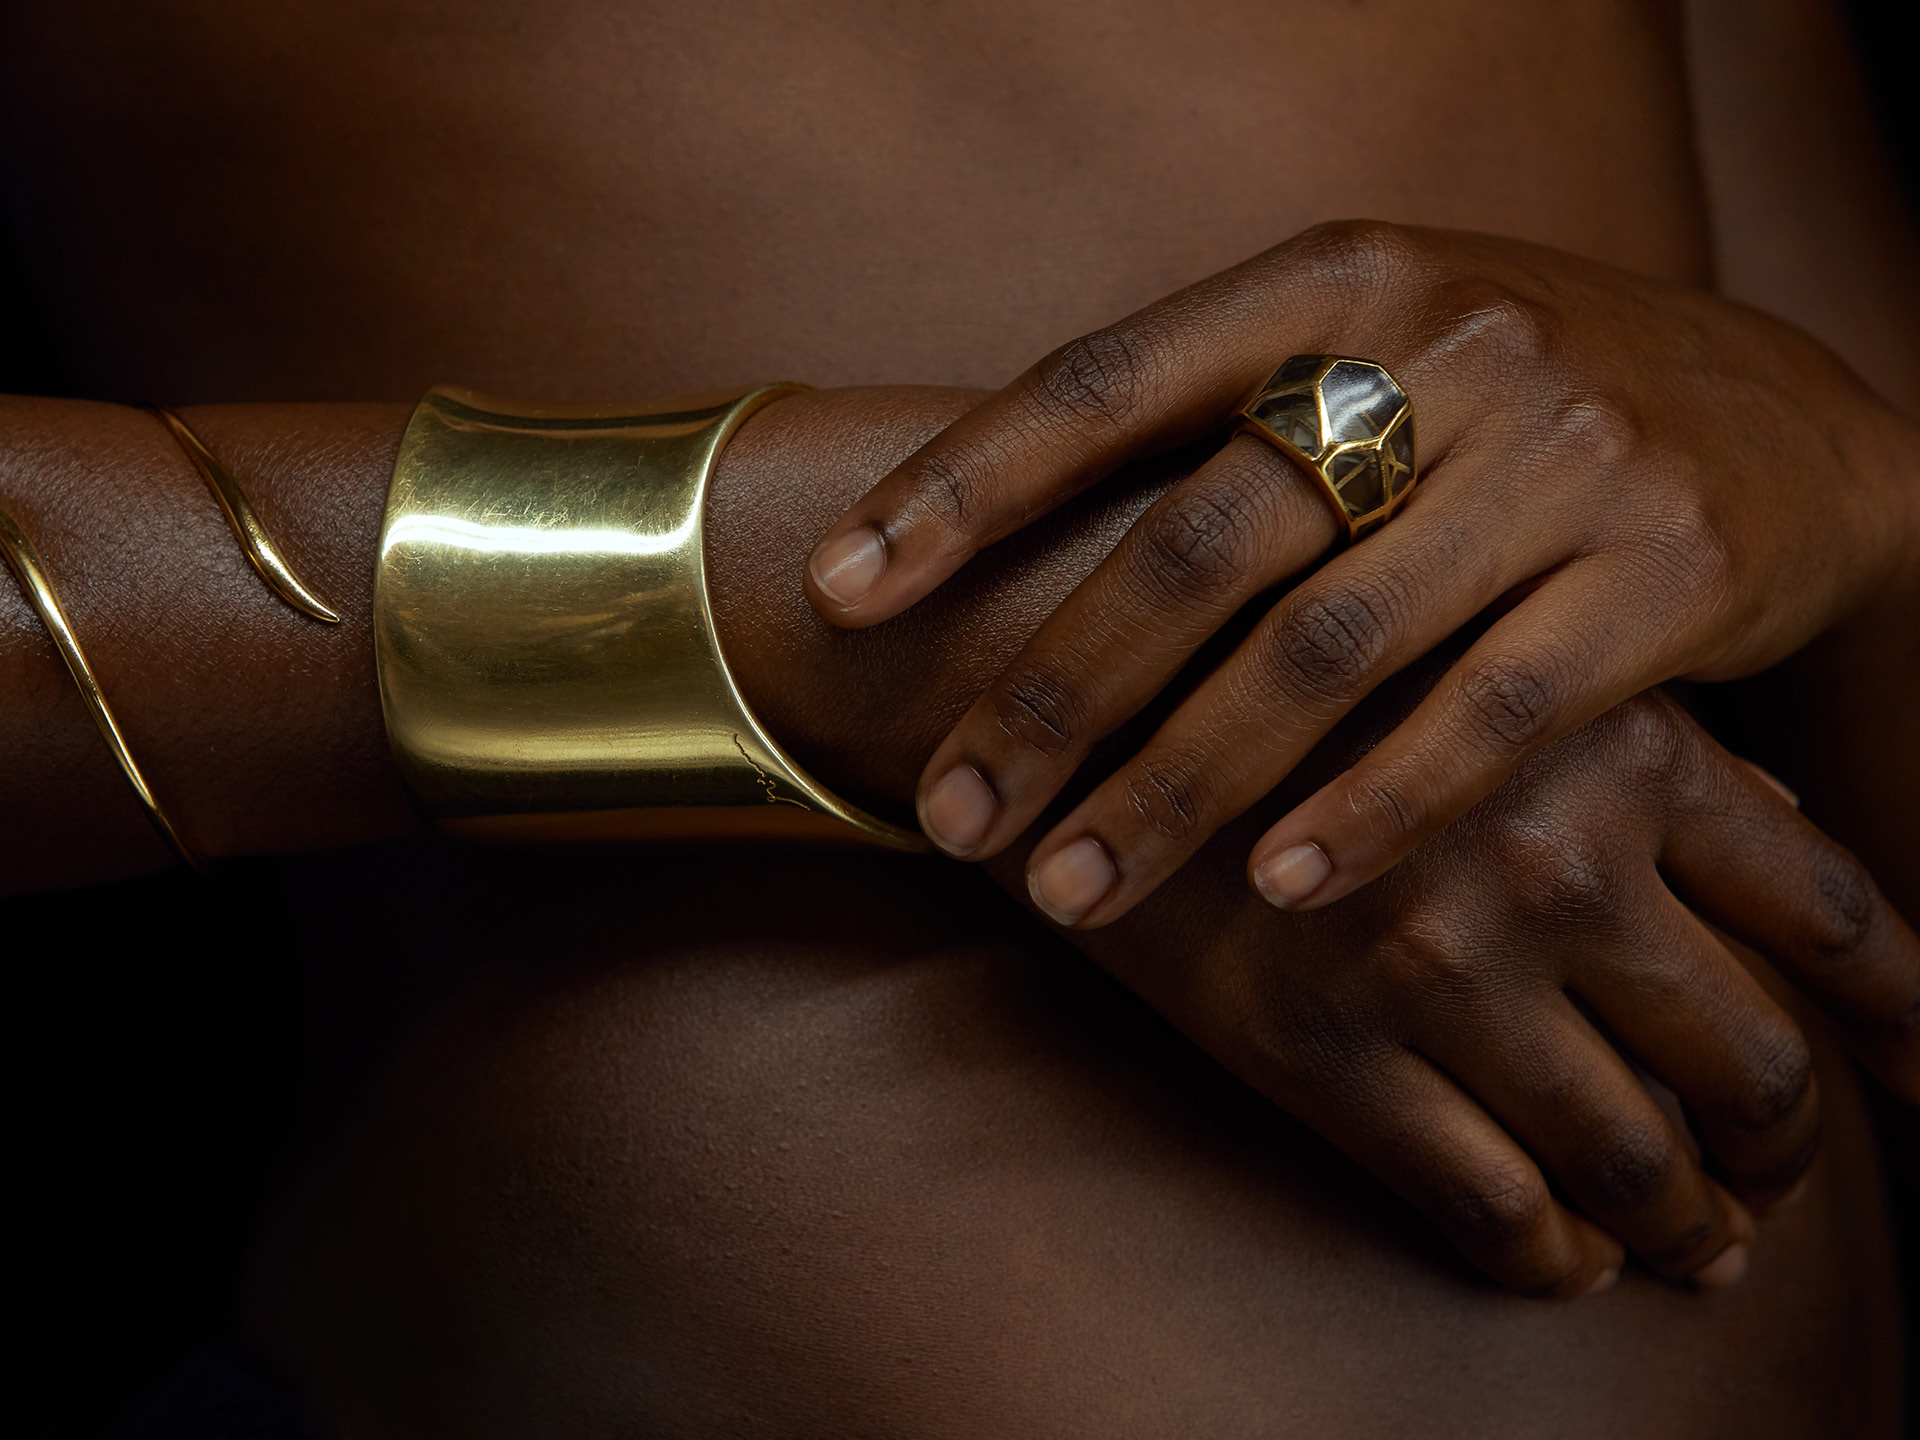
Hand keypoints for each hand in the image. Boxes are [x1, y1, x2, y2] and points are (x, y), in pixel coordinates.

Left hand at [801, 223, 1919, 935]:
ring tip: (1067, 890)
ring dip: (1179, 787)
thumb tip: (988, 542)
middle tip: (949, 819)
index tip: (837, 596)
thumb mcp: (1370, 359)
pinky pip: (1490, 713)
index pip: (1102, 382)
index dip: (959, 491)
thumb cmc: (1513, 411)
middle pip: (1197, 541)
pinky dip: (1375, 810)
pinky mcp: (1669, 566)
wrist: (1790, 418)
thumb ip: (1216, 424)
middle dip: (1052, 695)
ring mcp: (1562, 453)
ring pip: (1325, 646)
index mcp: (1332, 280)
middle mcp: (1441, 348)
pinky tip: (1278, 894)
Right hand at [1011, 685, 1919, 1295]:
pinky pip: (1487, 1204)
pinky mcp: (1320, 1051)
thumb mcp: (1484, 640)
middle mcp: (1552, 862)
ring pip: (1637, 1158)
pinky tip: (1566, 1257)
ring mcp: (1439, 968)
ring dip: (1690, 1223)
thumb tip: (1769, 828)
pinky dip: (1553, 1254)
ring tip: (1700, 1243)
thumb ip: (1631, 732)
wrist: (1060, 663)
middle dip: (1787, 1146)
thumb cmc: (1282, 629)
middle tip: (1777, 1177)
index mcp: (1620, 744)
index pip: (1831, 909)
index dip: (1903, 1008)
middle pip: (1753, 1060)